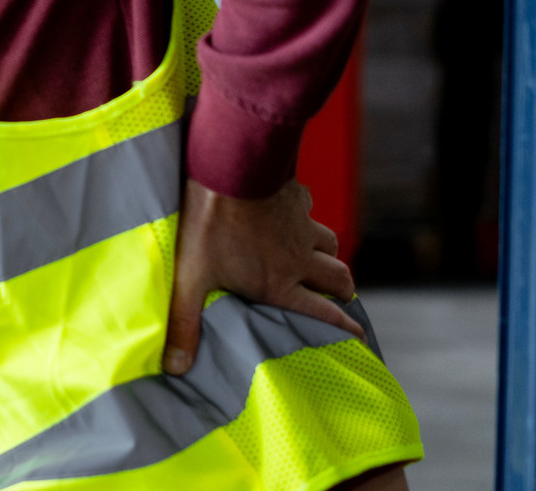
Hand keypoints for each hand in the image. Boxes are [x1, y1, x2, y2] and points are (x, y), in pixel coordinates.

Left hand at [162, 178, 362, 375]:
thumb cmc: (208, 225)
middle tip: (340, 299)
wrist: (229, 167)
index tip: (359, 337)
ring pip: (330, 244)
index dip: (344, 327)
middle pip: (339, 278)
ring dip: (329, 256)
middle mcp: (299, 258)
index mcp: (279, 283)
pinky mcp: (296, 198)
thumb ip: (185, 322)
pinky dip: (307, 219)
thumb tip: (176, 368)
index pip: (322, 312)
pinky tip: (292, 216)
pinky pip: (311, 212)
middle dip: (343, 292)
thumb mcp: (190, 278)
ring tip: (318, 262)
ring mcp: (302, 226)